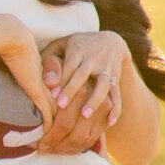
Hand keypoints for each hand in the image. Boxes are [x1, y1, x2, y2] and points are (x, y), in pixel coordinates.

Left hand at [37, 31, 125, 153]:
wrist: (110, 42)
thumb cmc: (76, 48)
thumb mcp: (61, 46)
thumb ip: (50, 61)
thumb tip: (47, 83)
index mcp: (78, 50)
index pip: (68, 66)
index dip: (60, 79)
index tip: (51, 95)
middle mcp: (93, 59)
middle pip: (83, 75)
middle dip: (73, 90)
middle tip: (61, 106)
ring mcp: (106, 69)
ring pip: (103, 85)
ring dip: (94, 100)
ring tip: (85, 116)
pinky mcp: (116, 79)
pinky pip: (117, 94)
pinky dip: (115, 108)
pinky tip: (110, 122)